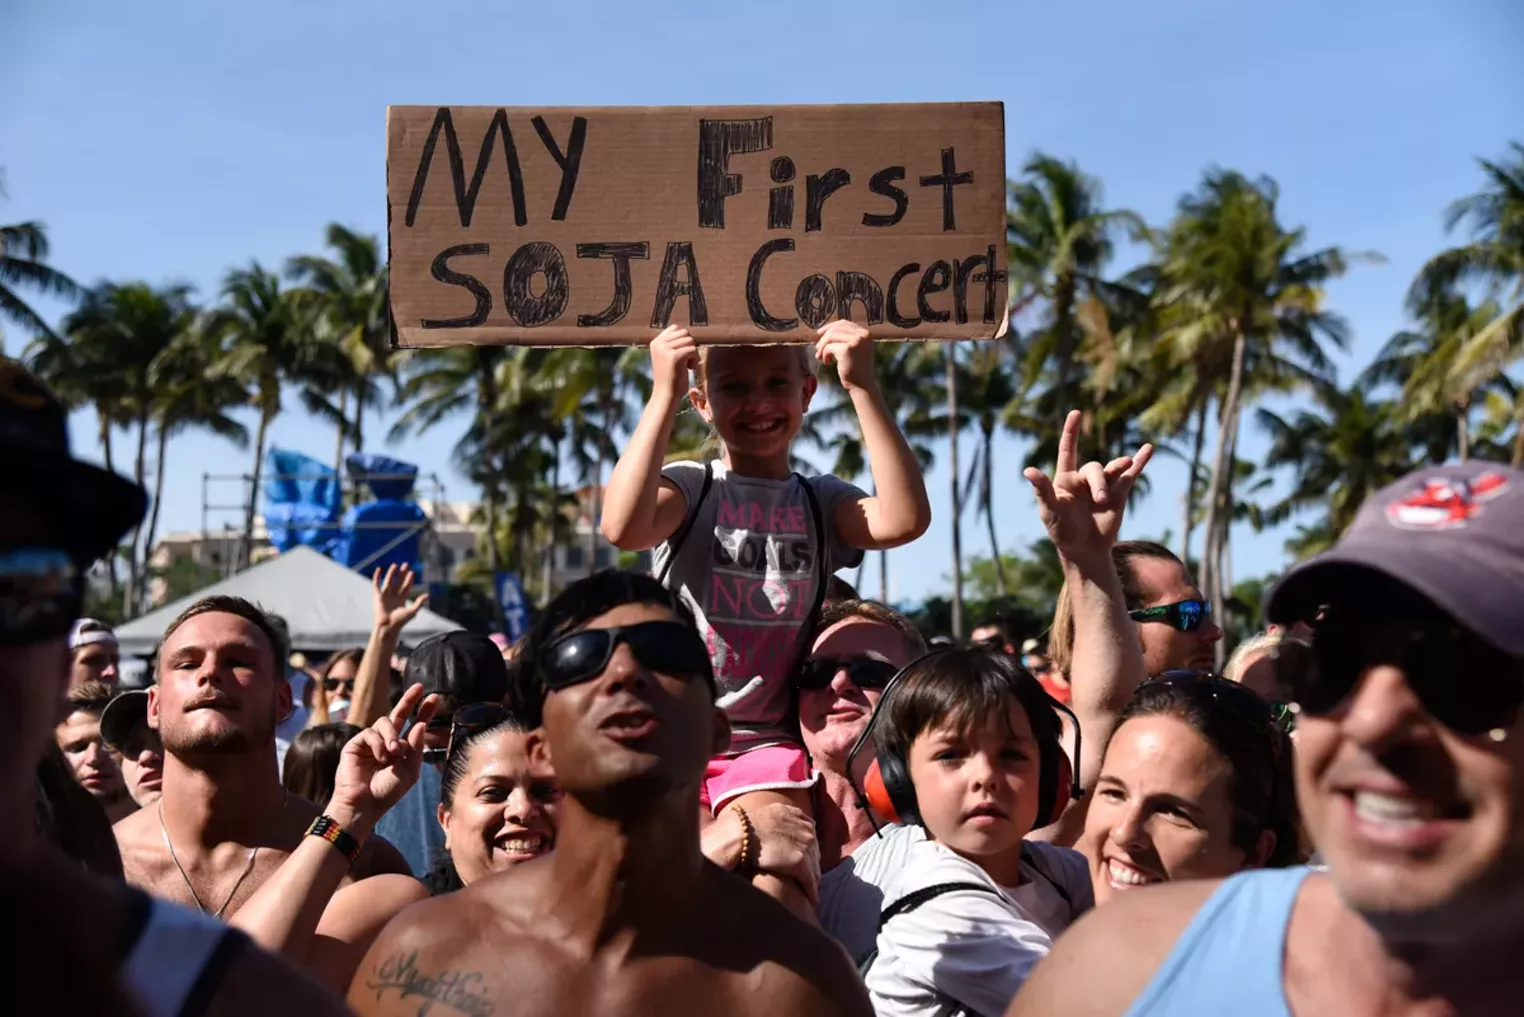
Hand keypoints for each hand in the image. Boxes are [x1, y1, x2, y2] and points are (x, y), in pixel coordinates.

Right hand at [327, 684, 439, 835]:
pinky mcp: (356, 744)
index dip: (424, 712)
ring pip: (385, 722)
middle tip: (419, 687)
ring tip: (394, 752)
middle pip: (398, 714)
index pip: (414, 726)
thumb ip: (415, 748)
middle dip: (409, 700)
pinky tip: (380, 757)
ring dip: (392, 735)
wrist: (364, 804)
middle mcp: (387, 742)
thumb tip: (421, 724)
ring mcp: (371, 742)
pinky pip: (370, 732)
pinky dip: (378, 743)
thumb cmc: (387, 792)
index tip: (434, 698)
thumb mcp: (409, 771)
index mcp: (402, 750)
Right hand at [373, 563, 427, 634]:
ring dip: (391, 574)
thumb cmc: (400, 622)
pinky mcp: (377, 596)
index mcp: (401, 600)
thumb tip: (428, 595)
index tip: (412, 572)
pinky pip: (376, 584)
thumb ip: (419, 603)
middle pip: (398, 582)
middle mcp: (393, 597)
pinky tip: (379, 569)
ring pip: (389, 582)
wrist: (388, 627)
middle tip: (405, 564)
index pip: (406, 587)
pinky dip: (377, 577)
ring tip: (395, 565)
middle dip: (402, 574)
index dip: (409, 580)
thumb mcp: (412, 611)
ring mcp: (385, 596)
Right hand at [649, 325, 697, 399]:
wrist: (666, 395)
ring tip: (687, 365)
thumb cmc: (670, 377)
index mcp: (655, 342)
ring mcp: (666, 349)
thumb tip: (687, 331)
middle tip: (686, 360)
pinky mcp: (675, 356)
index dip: (684, 339)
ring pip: (690, 340)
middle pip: (684, 333)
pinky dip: (694, 359)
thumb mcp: (666, 357)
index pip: (676, 328)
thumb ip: (672, 344)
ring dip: (693, 353)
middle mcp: (659, 344)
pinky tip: (689, 369)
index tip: (682, 353)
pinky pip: (693, 350)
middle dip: (689, 345)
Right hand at [751, 803, 821, 905]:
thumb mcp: (767, 813)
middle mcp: (805, 830)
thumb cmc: (745, 825)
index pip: (809, 835)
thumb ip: (778, 819)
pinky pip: (810, 880)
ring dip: (813, 880)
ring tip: (811, 892)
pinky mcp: (799, 863)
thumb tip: (773, 826)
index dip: (807, 849)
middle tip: (809, 878)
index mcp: (797, 816)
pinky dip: (812, 891)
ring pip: (814, 868)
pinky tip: (812, 900)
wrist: (740, 832)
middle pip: (815, 852)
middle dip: (812, 865)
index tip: (805, 859)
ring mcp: (805, 846)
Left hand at [815, 320, 876, 393]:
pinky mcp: (847, 349)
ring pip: (831, 336)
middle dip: (824, 338)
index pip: (844, 323)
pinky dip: (824, 354)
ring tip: (820, 356)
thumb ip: (846, 338)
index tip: (820, 333)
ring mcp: (856, 341)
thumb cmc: (856, 369)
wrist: (862, 385)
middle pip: (836, 329)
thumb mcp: (855, 349)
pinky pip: (829, 347)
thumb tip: (825, 331)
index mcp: (865, 334)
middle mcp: (863, 335)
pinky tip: (827, 362)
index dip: (830, 327)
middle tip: (817, 348)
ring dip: (822, 347)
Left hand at [1023, 410, 1151, 560]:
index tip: (1076, 413)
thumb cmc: (1062, 530)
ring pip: (1113, 469)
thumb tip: (1028, 470)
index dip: (1071, 432)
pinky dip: (1141, 461)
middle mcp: (1084, 479)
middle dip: (1099, 483)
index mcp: (1065, 479)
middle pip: (1095, 469)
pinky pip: (1131, 474)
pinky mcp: (1119, 494)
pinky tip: (1149, 449)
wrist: (1084, 549)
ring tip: (1128, 464)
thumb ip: (1042, 490)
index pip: (1068, 450)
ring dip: (1119, 468)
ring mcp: (1103, 485)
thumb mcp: (1050, 511)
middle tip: (1100, 501)